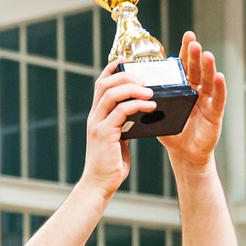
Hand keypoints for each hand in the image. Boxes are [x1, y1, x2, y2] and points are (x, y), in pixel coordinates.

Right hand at [79, 64, 150, 197]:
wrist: (99, 185)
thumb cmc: (111, 164)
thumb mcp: (119, 139)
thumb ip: (125, 125)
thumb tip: (141, 113)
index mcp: (97, 115)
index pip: (101, 84)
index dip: (113, 68)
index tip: (127, 59)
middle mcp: (94, 116)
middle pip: (105, 83)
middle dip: (125, 76)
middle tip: (145, 79)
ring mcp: (98, 124)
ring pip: (111, 94)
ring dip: (132, 88)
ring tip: (150, 92)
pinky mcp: (104, 134)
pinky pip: (121, 112)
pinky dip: (137, 105)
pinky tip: (151, 106)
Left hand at [158, 33, 227, 171]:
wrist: (184, 155)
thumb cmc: (172, 132)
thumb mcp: (159, 114)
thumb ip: (150, 100)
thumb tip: (132, 87)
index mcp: (183, 89)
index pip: (185, 67)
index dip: (186, 52)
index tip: (187, 35)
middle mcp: (197, 91)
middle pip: (197, 70)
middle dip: (195, 55)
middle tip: (193, 41)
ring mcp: (207, 101)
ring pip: (208, 80)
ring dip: (208, 67)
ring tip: (207, 55)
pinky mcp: (215, 114)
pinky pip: (218, 99)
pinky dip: (219, 88)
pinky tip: (219, 77)